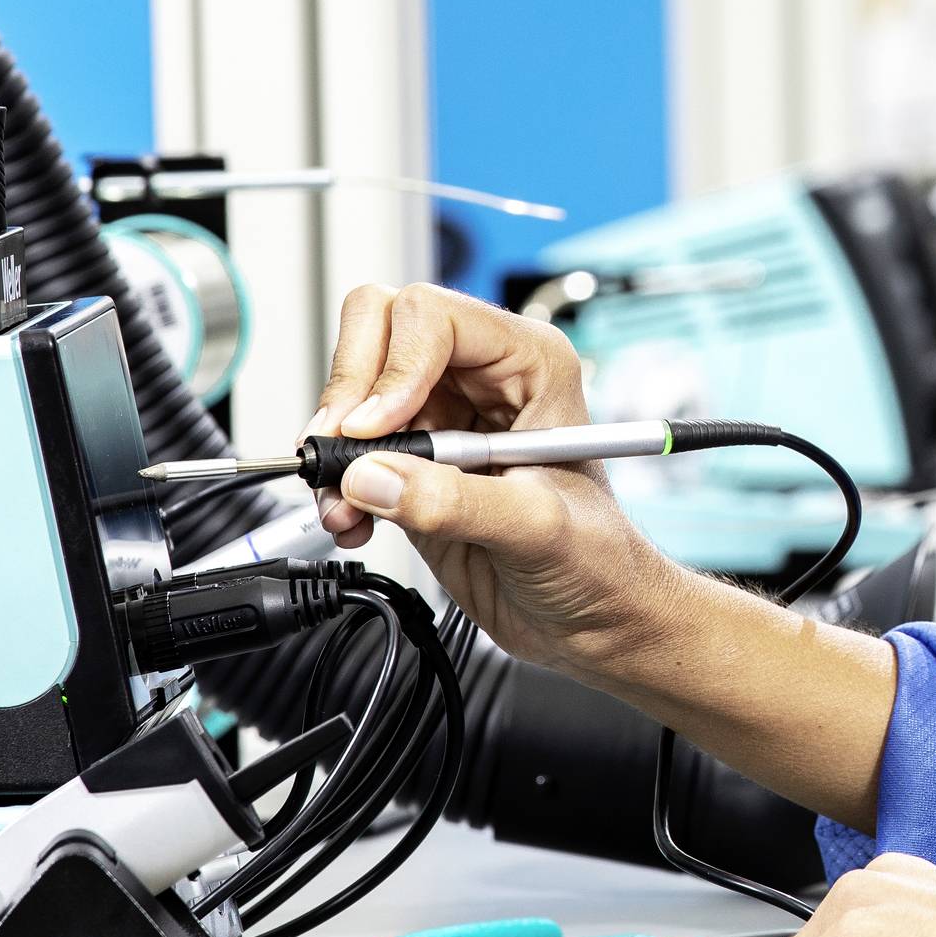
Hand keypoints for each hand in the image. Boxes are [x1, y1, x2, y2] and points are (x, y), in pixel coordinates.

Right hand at [308, 283, 685, 675]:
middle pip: (379, 332)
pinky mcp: (414, 467)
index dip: (393, 368)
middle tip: (343, 452)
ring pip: (354, 393)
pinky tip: (355, 521)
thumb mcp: (538, 527)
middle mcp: (482, 379)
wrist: (594, 619)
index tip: (373, 430)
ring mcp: (443, 420)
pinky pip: (349, 452)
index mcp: (530, 362)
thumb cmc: (599, 561)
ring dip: (336, 448)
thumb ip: (455, 501)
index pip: (432, 317)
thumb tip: (372, 476)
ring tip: (347, 506)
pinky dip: (336, 484)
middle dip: (349, 392)